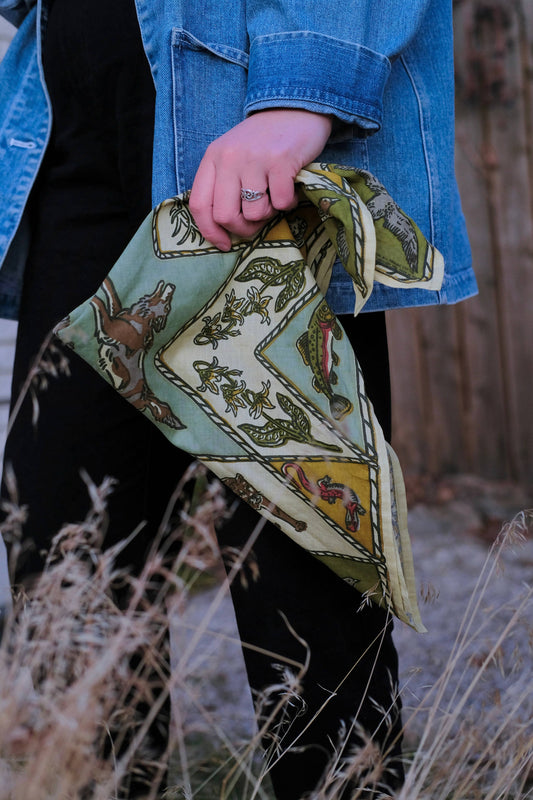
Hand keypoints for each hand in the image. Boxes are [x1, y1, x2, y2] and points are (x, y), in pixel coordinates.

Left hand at [188, 108, 332, 249]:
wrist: (296, 107)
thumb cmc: (263, 141)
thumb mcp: (233, 156)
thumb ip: (223, 185)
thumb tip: (222, 227)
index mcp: (213, 158)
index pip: (199, 205)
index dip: (210, 231)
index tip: (224, 243)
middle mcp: (229, 157)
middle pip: (225, 216)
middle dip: (242, 228)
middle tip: (256, 222)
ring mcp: (254, 159)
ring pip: (254, 213)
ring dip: (268, 214)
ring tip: (274, 198)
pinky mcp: (281, 161)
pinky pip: (281, 203)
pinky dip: (288, 204)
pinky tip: (290, 188)